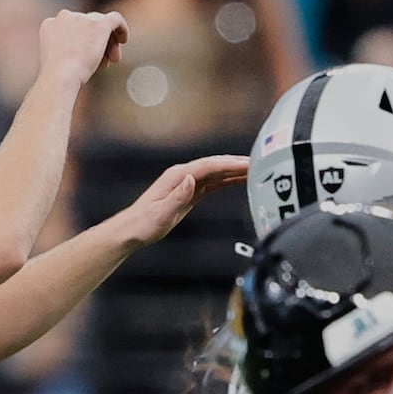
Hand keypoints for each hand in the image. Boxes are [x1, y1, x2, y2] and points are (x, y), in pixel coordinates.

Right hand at [35, 9, 129, 86]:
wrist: (61, 77)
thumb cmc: (58, 77)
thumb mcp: (58, 61)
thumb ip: (67, 50)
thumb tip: (83, 52)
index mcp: (50, 24)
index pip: (72, 28)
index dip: (82, 42)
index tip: (88, 58)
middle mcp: (64, 16)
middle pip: (87, 25)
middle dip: (96, 42)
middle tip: (105, 61)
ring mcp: (82, 18)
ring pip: (100, 25)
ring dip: (107, 42)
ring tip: (112, 61)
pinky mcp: (99, 23)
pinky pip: (115, 19)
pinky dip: (121, 28)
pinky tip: (124, 40)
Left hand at [107, 153, 249, 243]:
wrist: (132, 230)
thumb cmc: (143, 224)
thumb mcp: (160, 213)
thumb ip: (176, 197)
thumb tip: (190, 179)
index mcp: (177, 177)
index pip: (208, 166)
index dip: (229, 164)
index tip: (247, 163)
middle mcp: (183, 176)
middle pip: (215, 165)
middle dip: (237, 163)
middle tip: (260, 164)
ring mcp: (187, 183)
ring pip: (216, 173)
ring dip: (235, 171)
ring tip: (257, 170)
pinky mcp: (189, 193)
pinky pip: (213, 183)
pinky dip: (228, 180)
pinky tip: (240, 180)